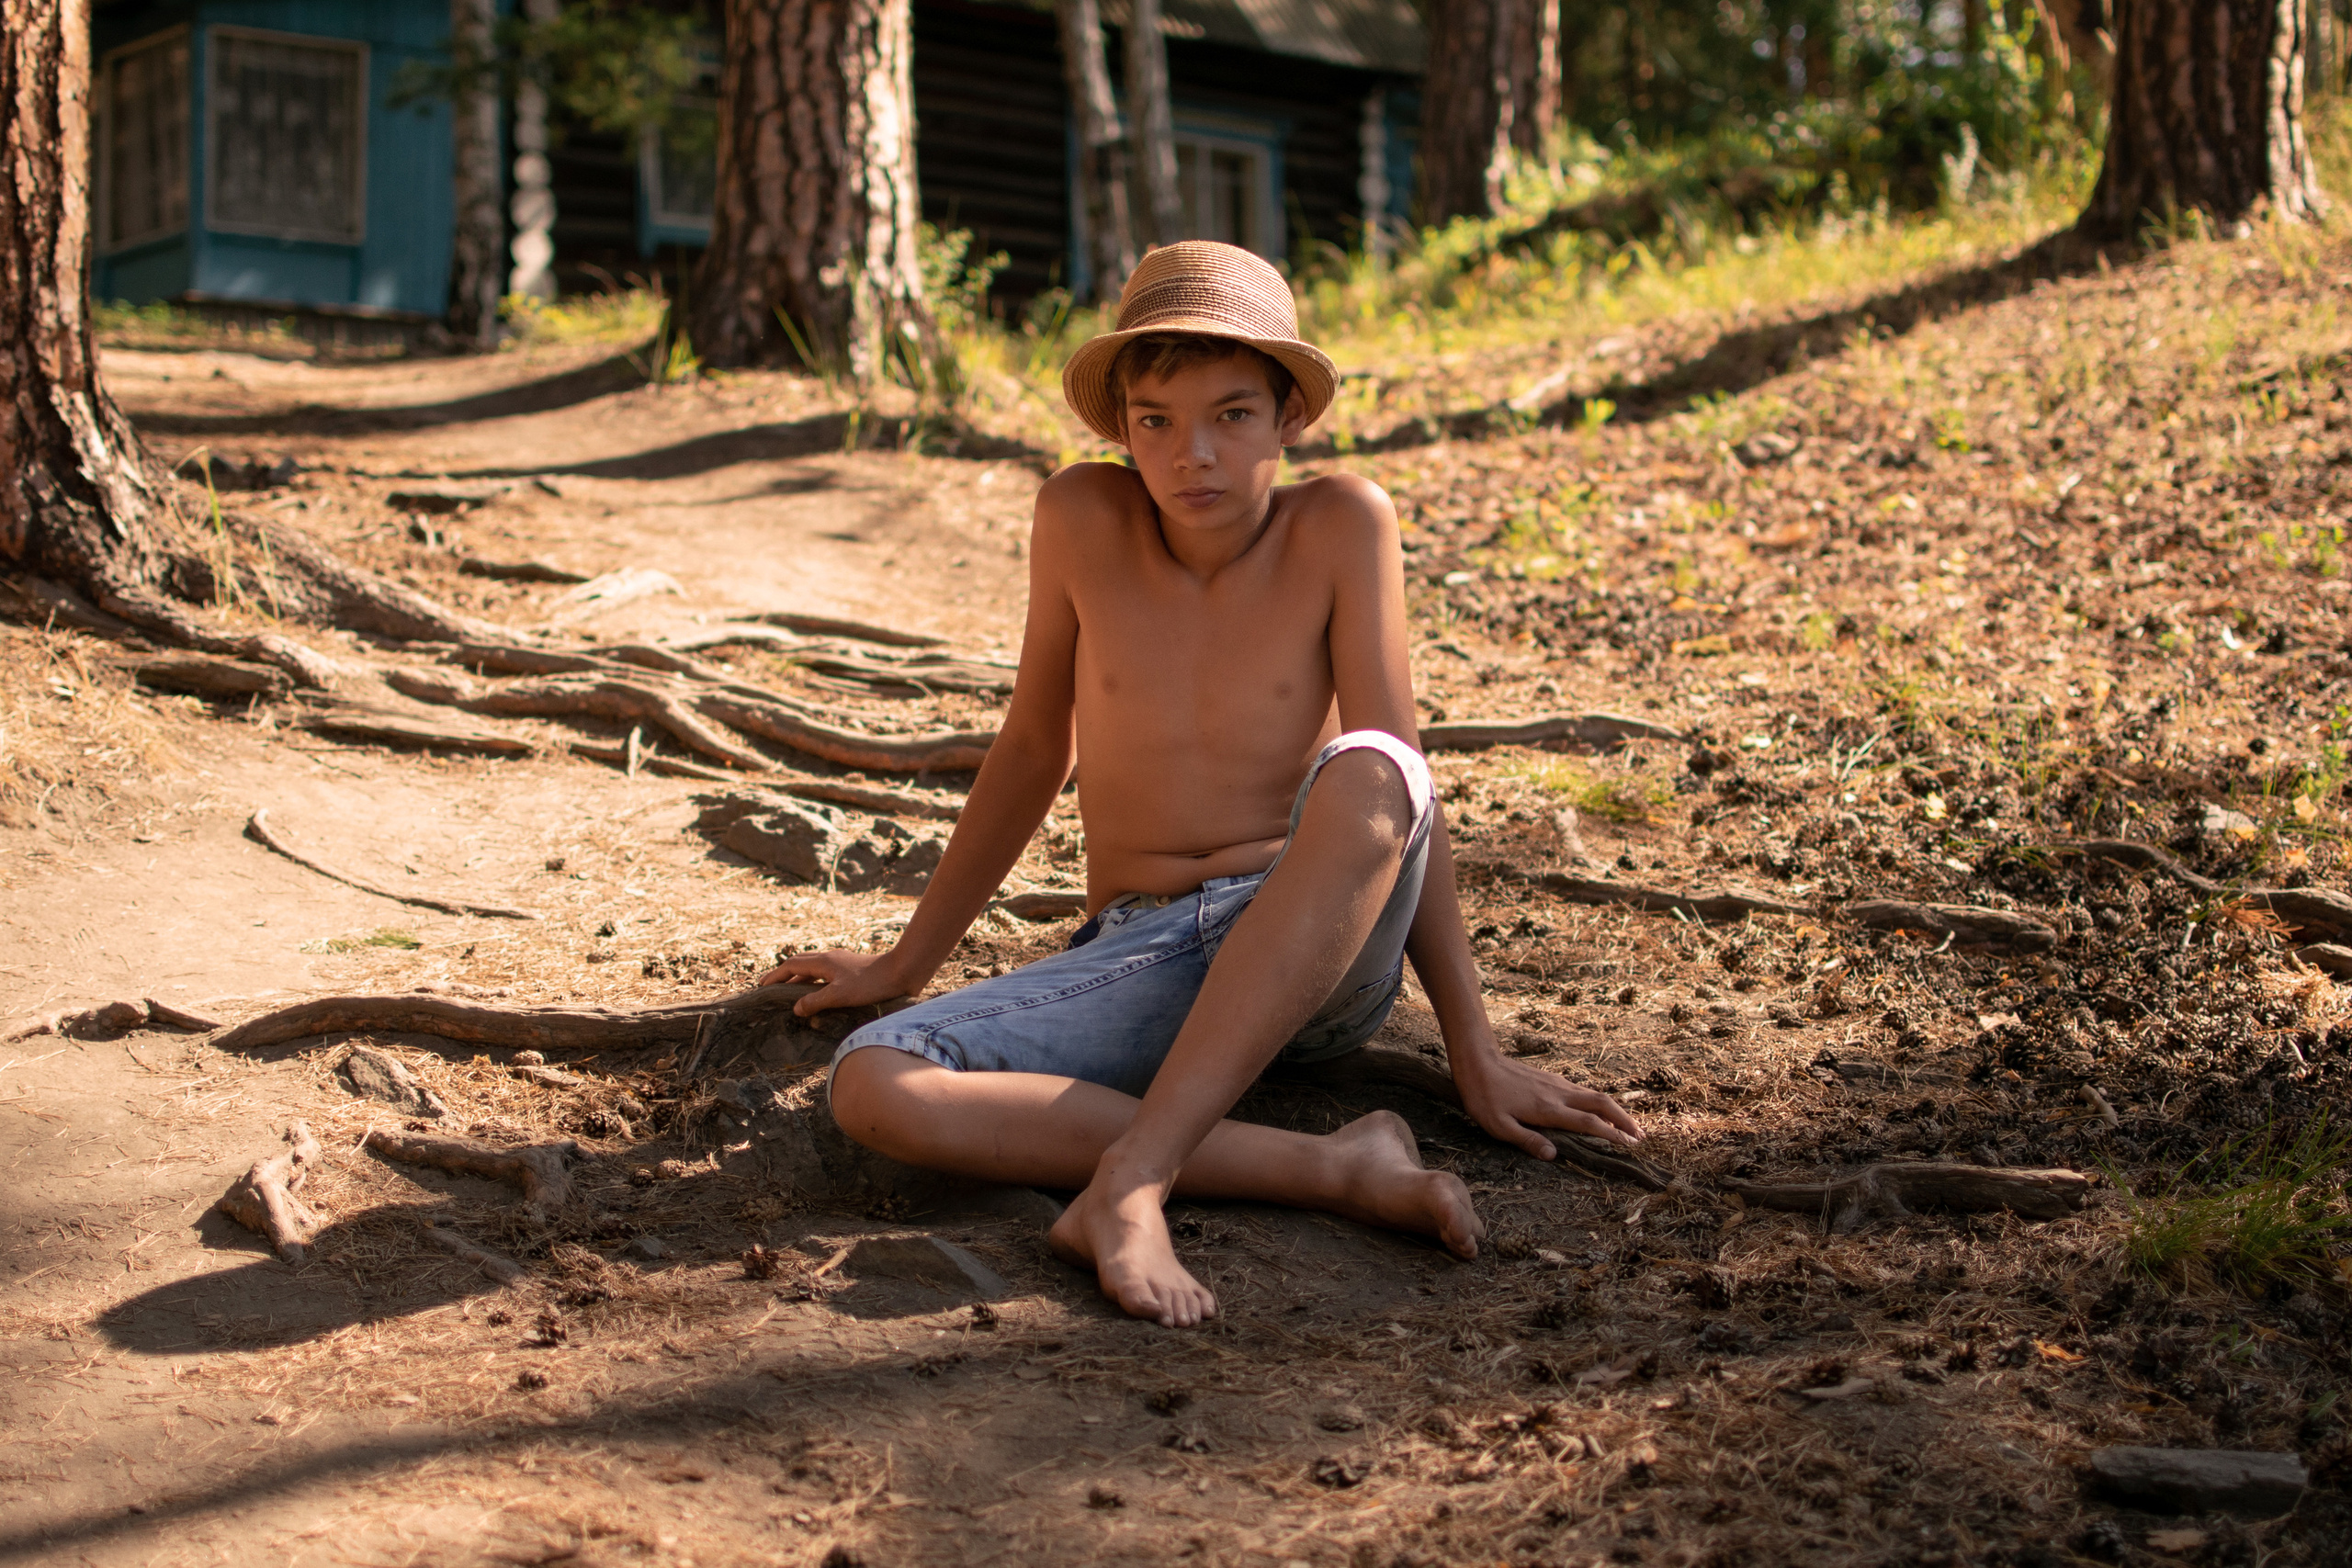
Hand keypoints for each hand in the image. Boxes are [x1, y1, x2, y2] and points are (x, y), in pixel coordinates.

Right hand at [756, 948, 920, 1016]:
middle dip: (784, 975)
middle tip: (771, 988)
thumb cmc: (871, 983)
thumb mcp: (840, 995)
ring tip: (790, 994)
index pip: (791, 966)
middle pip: (800, 964)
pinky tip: (819, 994)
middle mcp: (830, 959)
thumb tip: (796, 1009)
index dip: (775, 976)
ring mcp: (841, 963)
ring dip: (800, 979)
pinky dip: (815, 982)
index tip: (761, 986)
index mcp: (824, 962)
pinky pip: (825, 974)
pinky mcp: (852, 970)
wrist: (902, 972)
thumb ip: (816, 1001)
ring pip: (813, 968)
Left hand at [1454, 1050, 1644, 1160]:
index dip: (1612, 1134)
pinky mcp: (1553, 1079)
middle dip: (1625, 1120)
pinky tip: (1601, 1111)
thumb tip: (1554, 1156)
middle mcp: (1559, 1094)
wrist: (1479, 1061)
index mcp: (1549, 1109)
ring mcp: (1558, 1084)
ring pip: (1596, 1094)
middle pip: (1603, 1103)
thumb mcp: (1499, 1126)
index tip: (1630, 1144)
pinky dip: (1600, 1103)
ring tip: (1628, 1127)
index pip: (1589, 1122)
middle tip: (1641, 1137)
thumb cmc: (1485, 1097)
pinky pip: (1584, 1091)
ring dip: (1616, 1110)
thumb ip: (1527, 1141)